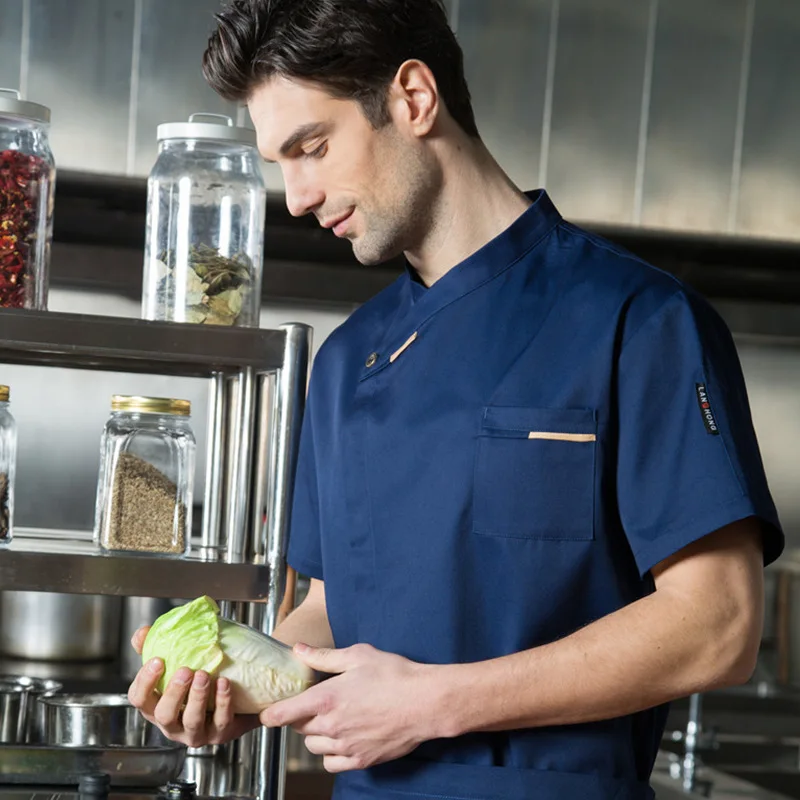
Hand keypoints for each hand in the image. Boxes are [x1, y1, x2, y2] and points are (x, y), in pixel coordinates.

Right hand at [127, 625, 258, 746]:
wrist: (235, 699)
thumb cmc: (196, 682)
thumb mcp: (173, 665)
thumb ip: (154, 648)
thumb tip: (142, 633)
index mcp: (157, 706)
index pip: (140, 700)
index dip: (145, 682)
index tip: (157, 660)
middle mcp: (172, 724)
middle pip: (164, 715)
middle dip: (173, 693)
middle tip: (185, 671)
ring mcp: (195, 732)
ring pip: (192, 721)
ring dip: (197, 698)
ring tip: (204, 675)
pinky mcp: (219, 733)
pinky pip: (220, 721)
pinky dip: (222, 702)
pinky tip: (224, 683)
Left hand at [261, 643, 437, 772]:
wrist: (425, 702)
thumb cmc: (395, 675)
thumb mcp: (358, 656)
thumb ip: (324, 656)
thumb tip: (299, 649)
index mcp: (327, 698)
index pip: (283, 713)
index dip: (271, 713)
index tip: (267, 711)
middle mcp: (332, 726)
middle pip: (298, 728)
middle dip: (300, 716)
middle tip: (313, 703)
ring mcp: (346, 746)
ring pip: (313, 747)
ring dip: (315, 734)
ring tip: (331, 719)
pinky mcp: (360, 760)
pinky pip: (331, 763)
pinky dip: (331, 753)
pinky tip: (342, 738)